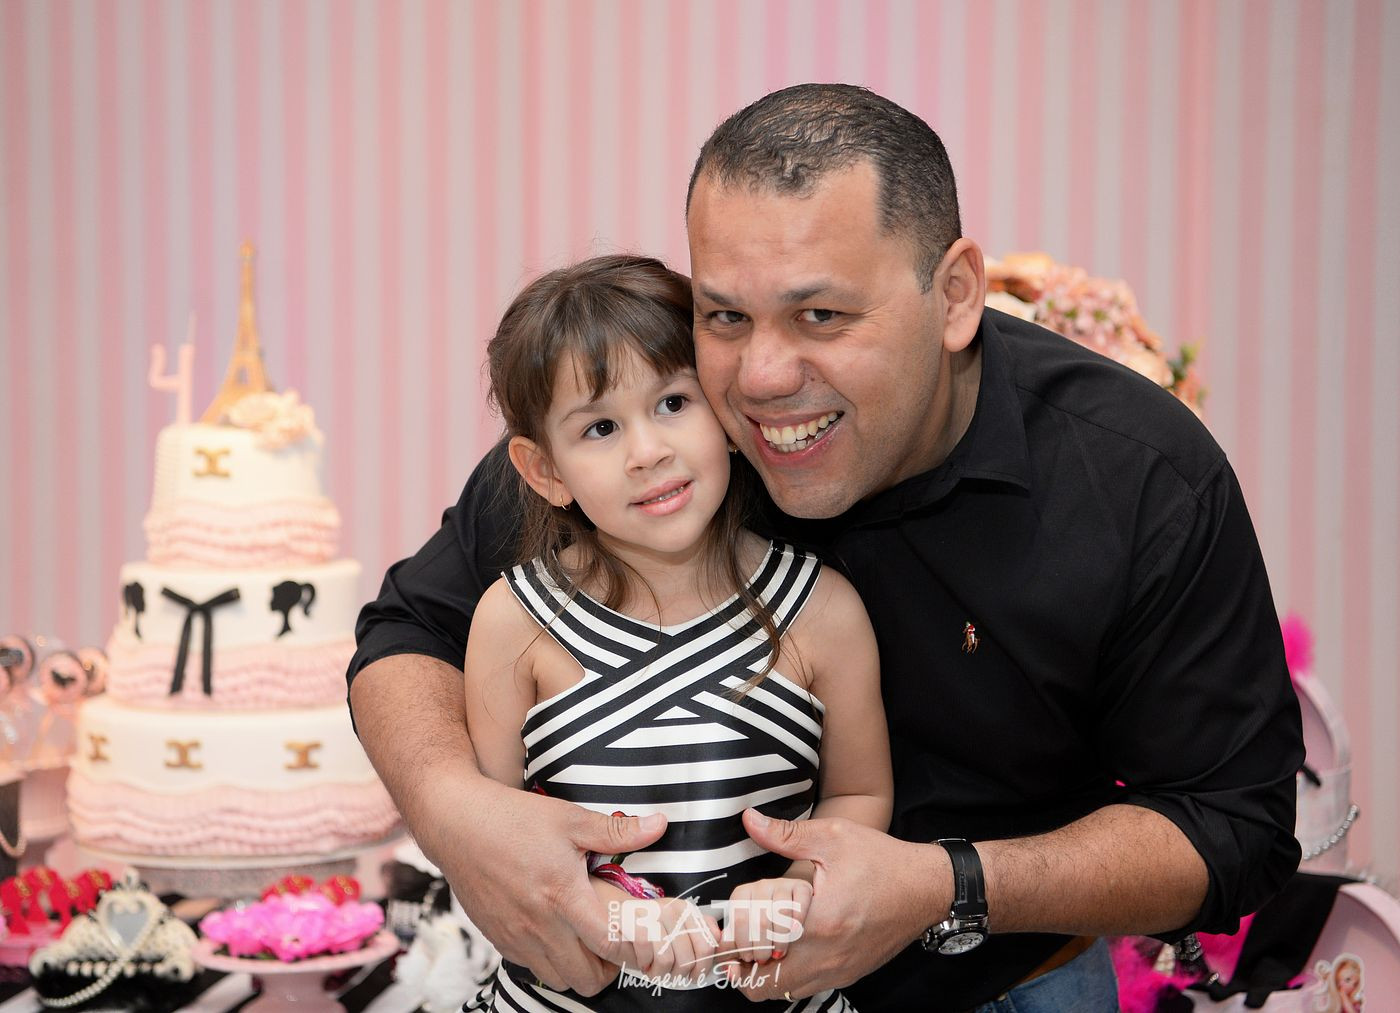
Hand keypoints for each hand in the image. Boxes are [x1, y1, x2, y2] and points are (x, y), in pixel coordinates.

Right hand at [415, 777, 666, 993]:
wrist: (457, 824)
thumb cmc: (514, 818)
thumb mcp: (570, 818)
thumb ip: (617, 832)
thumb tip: (659, 826)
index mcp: (563, 895)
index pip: (610, 945)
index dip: (632, 947)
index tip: (639, 936)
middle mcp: (539, 925)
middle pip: (586, 979)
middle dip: (608, 967)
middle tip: (614, 940)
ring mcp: (516, 936)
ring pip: (558, 979)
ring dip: (578, 967)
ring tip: (585, 938)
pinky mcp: (498, 938)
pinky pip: (532, 967)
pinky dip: (549, 959)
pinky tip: (554, 931)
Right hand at [591, 878, 721, 985]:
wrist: (614, 914)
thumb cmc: (647, 926)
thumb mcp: (677, 926)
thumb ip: (700, 930)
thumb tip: (720, 940)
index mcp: (687, 911)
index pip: (706, 947)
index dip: (701, 968)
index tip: (694, 975)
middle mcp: (673, 910)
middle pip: (688, 957)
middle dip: (678, 974)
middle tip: (670, 975)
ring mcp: (653, 914)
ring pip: (668, 959)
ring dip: (660, 972)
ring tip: (654, 969)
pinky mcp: (634, 922)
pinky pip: (648, 954)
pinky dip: (645, 965)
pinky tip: (643, 963)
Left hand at [721, 876, 811, 966]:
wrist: (790, 912)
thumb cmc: (763, 930)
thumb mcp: (745, 942)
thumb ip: (733, 956)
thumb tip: (731, 972)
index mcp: (740, 896)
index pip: (738, 919)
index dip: (744, 943)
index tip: (748, 957)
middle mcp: (759, 887)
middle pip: (760, 919)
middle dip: (762, 946)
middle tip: (764, 959)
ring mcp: (781, 885)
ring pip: (781, 913)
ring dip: (780, 939)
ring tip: (779, 952)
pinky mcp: (801, 887)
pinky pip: (799, 904)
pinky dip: (797, 922)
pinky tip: (794, 933)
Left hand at [732, 808, 946, 1001]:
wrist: (926, 889)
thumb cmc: (882, 862)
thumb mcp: (833, 837)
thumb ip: (786, 834)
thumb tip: (750, 820)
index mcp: (818, 922)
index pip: (757, 951)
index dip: (734, 941)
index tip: (729, 924)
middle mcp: (827, 956)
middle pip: (762, 986)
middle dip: (741, 964)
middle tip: (738, 936)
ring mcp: (838, 970)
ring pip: (783, 992)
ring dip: (763, 973)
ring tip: (759, 941)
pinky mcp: (848, 974)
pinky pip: (806, 988)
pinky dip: (788, 975)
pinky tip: (787, 945)